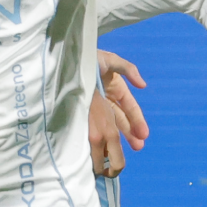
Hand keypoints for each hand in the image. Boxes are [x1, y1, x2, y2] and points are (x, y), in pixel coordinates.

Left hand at [89, 51, 149, 176]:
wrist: (63, 57)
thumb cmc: (86, 55)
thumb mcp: (109, 59)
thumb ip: (128, 69)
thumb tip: (143, 85)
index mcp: (115, 88)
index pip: (129, 108)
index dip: (137, 120)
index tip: (143, 135)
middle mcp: (106, 99)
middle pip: (121, 120)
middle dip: (130, 133)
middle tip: (138, 147)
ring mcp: (94, 106)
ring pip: (109, 125)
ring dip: (116, 138)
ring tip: (122, 151)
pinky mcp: (81, 111)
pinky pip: (92, 126)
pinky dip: (98, 137)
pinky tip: (101, 148)